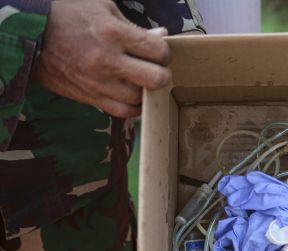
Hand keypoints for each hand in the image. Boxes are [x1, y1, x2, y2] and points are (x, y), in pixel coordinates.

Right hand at [32, 0, 171, 116]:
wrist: (31, 34)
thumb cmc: (69, 15)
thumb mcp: (104, 9)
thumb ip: (135, 27)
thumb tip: (161, 37)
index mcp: (113, 33)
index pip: (158, 51)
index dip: (165, 52)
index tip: (158, 51)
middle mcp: (108, 61)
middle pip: (155, 79)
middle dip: (162, 74)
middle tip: (156, 70)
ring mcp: (98, 82)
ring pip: (140, 99)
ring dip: (146, 92)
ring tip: (142, 82)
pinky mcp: (89, 97)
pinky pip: (121, 112)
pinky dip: (132, 106)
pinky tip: (132, 96)